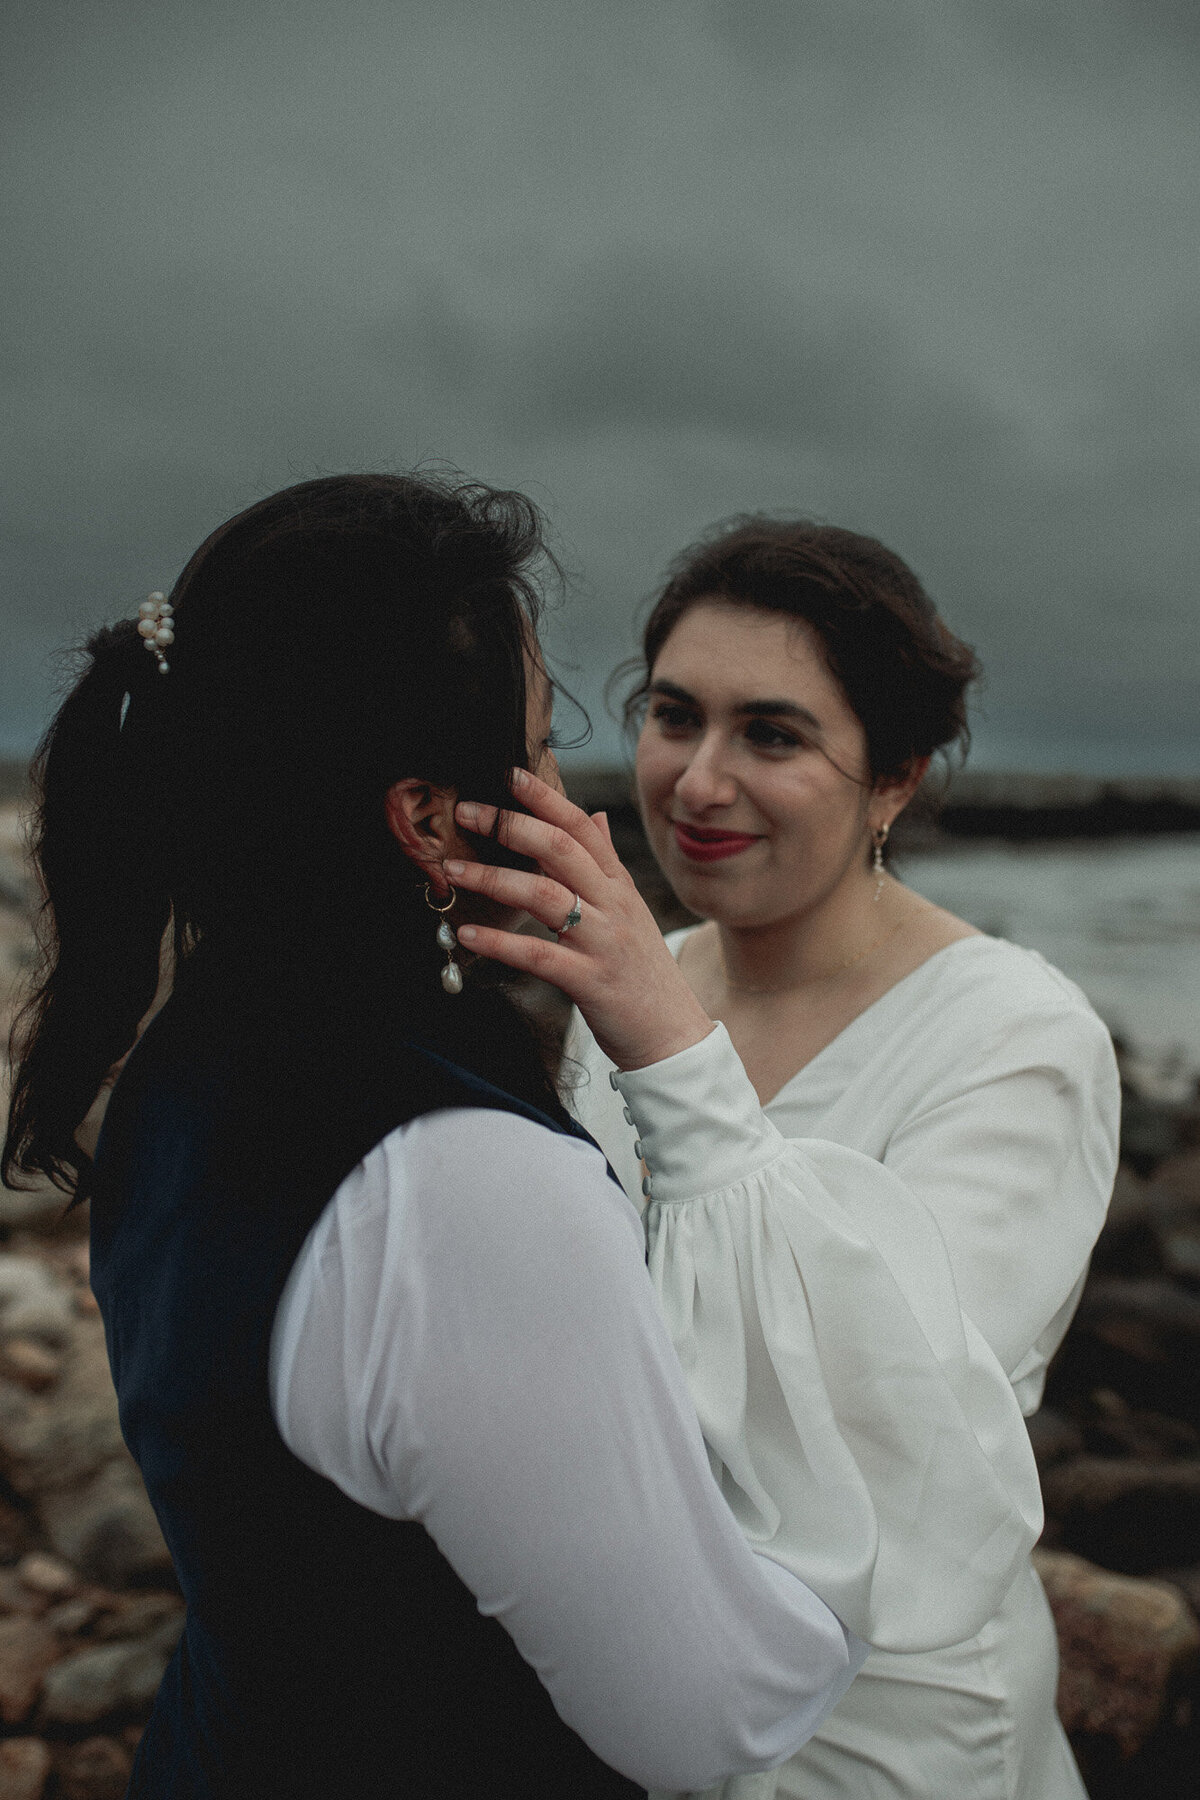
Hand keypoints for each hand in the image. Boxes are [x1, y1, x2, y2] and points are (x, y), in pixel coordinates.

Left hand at [447, 768, 713, 1071]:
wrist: (673, 1034)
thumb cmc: (642, 972)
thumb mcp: (630, 910)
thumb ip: (607, 863)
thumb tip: (594, 816)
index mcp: (618, 885)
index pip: (581, 827)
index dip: (546, 797)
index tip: (510, 773)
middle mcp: (612, 905)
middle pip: (560, 850)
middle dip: (510, 825)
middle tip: (466, 811)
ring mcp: (602, 942)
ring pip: (545, 896)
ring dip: (493, 878)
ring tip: (453, 870)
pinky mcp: (590, 981)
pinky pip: (539, 955)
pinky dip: (500, 943)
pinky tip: (468, 935)